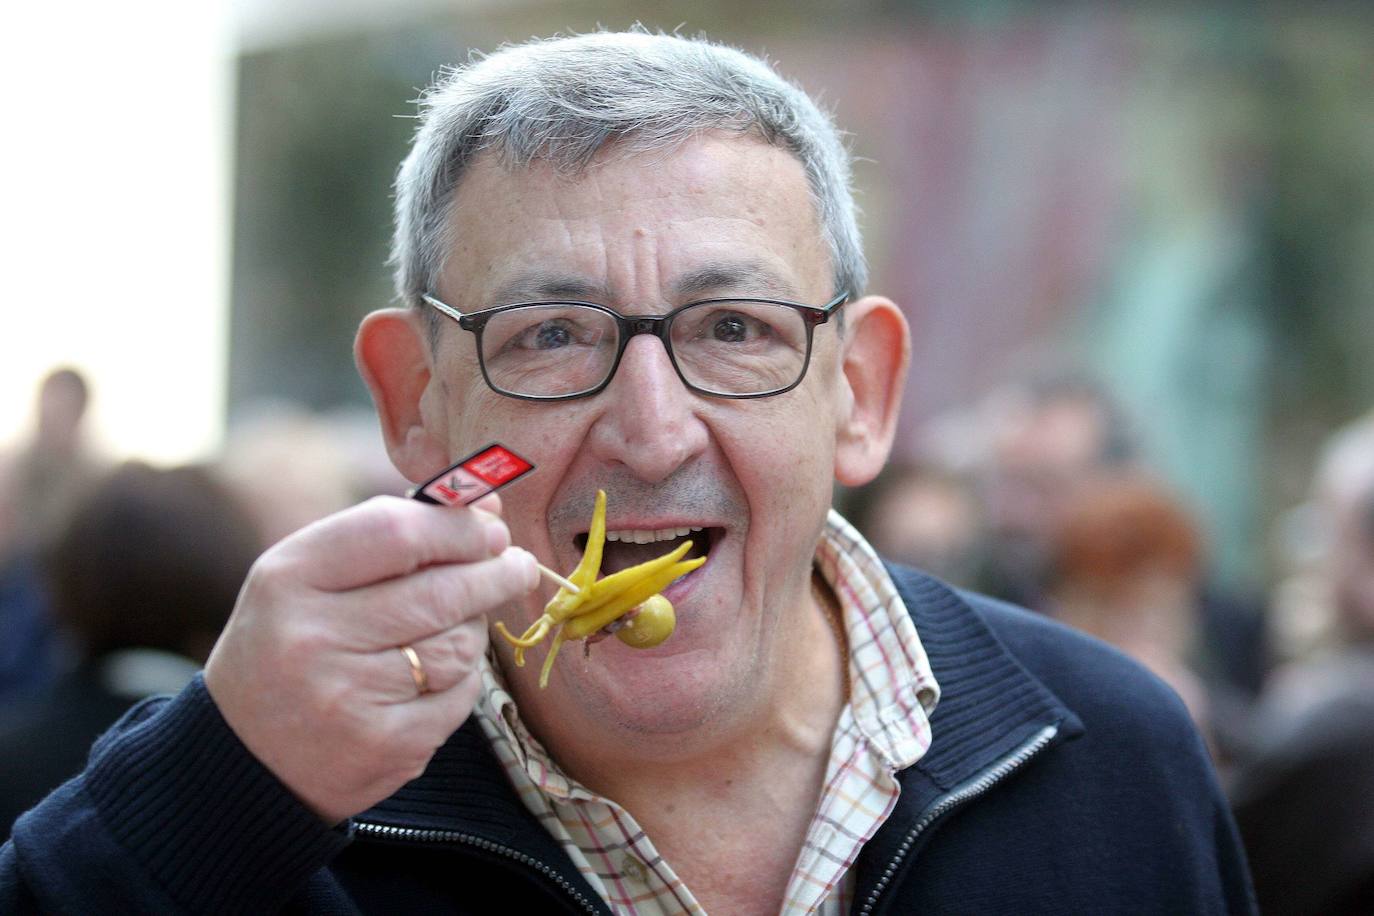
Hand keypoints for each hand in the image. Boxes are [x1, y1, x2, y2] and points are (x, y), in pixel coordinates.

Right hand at [204, 493, 536, 824]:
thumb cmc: (292, 641)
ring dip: (474, 628)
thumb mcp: (309, 575)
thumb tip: (486, 510)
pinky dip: (462, 679)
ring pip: (458, 645)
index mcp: (289, 579)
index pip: (398, 534)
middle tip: (516, 565)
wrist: (246, 756)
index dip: (459, 527)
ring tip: (460, 623)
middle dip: (494, 573)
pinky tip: (436, 676)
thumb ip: (388, 535)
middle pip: (440, 592)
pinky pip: (459, 696)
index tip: (492, 526)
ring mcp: (348, 697)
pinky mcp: (385, 745)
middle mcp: (313, 637)